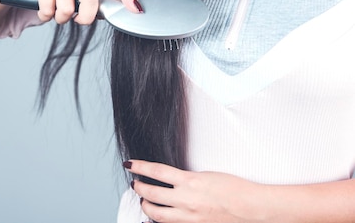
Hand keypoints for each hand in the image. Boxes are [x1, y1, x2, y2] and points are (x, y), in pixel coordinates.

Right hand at [7, 0, 141, 24]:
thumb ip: (87, 0)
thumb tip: (103, 15)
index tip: (137, 8)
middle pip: (91, 1)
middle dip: (84, 18)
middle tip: (77, 20)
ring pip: (68, 10)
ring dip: (59, 18)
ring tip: (54, 10)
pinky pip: (49, 10)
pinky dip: (45, 15)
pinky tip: (42, 8)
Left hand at [125, 160, 267, 222]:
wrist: (252, 208)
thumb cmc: (235, 189)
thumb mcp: (206, 175)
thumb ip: (186, 179)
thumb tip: (170, 179)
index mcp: (190, 181)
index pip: (156, 171)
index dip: (140, 167)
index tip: (130, 164)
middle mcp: (186, 200)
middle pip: (150, 194)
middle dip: (139, 188)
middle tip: (135, 184)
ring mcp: (189, 217)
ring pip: (156, 214)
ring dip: (146, 206)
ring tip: (143, 200)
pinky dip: (159, 222)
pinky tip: (154, 219)